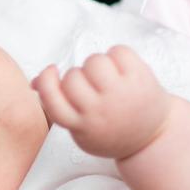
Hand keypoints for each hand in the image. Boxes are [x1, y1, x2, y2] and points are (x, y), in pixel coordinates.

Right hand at [34, 46, 170, 158]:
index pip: (52, 99)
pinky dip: (118, 54)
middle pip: (72, 77)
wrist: (154, 138)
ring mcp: (120, 95)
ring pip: (94, 61)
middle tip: (92, 85)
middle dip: (78, 75)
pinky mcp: (140, 80)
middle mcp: (99, 111)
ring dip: (97, 63)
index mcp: (81, 126)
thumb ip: (59, 108)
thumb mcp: (81, 130)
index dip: (47, 81)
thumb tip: (35, 82)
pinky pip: (118, 51)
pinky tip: (122, 67)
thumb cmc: (111, 130)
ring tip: (107, 75)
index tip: (52, 72)